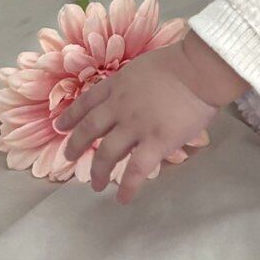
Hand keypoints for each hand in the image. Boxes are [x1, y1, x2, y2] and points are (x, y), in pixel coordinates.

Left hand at [55, 39, 219, 204]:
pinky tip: (123, 198)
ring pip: (106, 154)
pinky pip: (136, 170)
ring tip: (95, 185)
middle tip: (69, 157)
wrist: (199, 69)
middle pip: (89, 130)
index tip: (61, 126)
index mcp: (118, 84)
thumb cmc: (181, 62)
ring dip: (97, 172)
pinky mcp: (155, 143)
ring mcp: (135, 126)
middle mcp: (120, 107)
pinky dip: (128, 187)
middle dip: (76, 146)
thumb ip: (134, 83)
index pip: (87, 101)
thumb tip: (137, 95)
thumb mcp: (145, 66)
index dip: (72, 115)